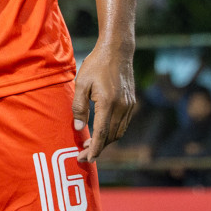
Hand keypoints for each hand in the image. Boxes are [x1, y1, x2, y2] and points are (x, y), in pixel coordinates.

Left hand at [74, 43, 135, 161]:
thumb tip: (79, 128)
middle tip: (83, 155)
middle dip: (98, 148)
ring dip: (106, 141)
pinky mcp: (131, 103)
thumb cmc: (95, 65)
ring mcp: (129, 106)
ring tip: (90, 145)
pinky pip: (123, 124)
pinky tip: (102, 132)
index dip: (94, 149)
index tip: (86, 159)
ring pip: (119, 132)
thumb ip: (79, 107)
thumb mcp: (81, 83)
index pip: (101, 133)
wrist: (117, 51)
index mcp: (108, 103)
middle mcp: (122, 107)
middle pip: (111, 136)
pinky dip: (113, 132)